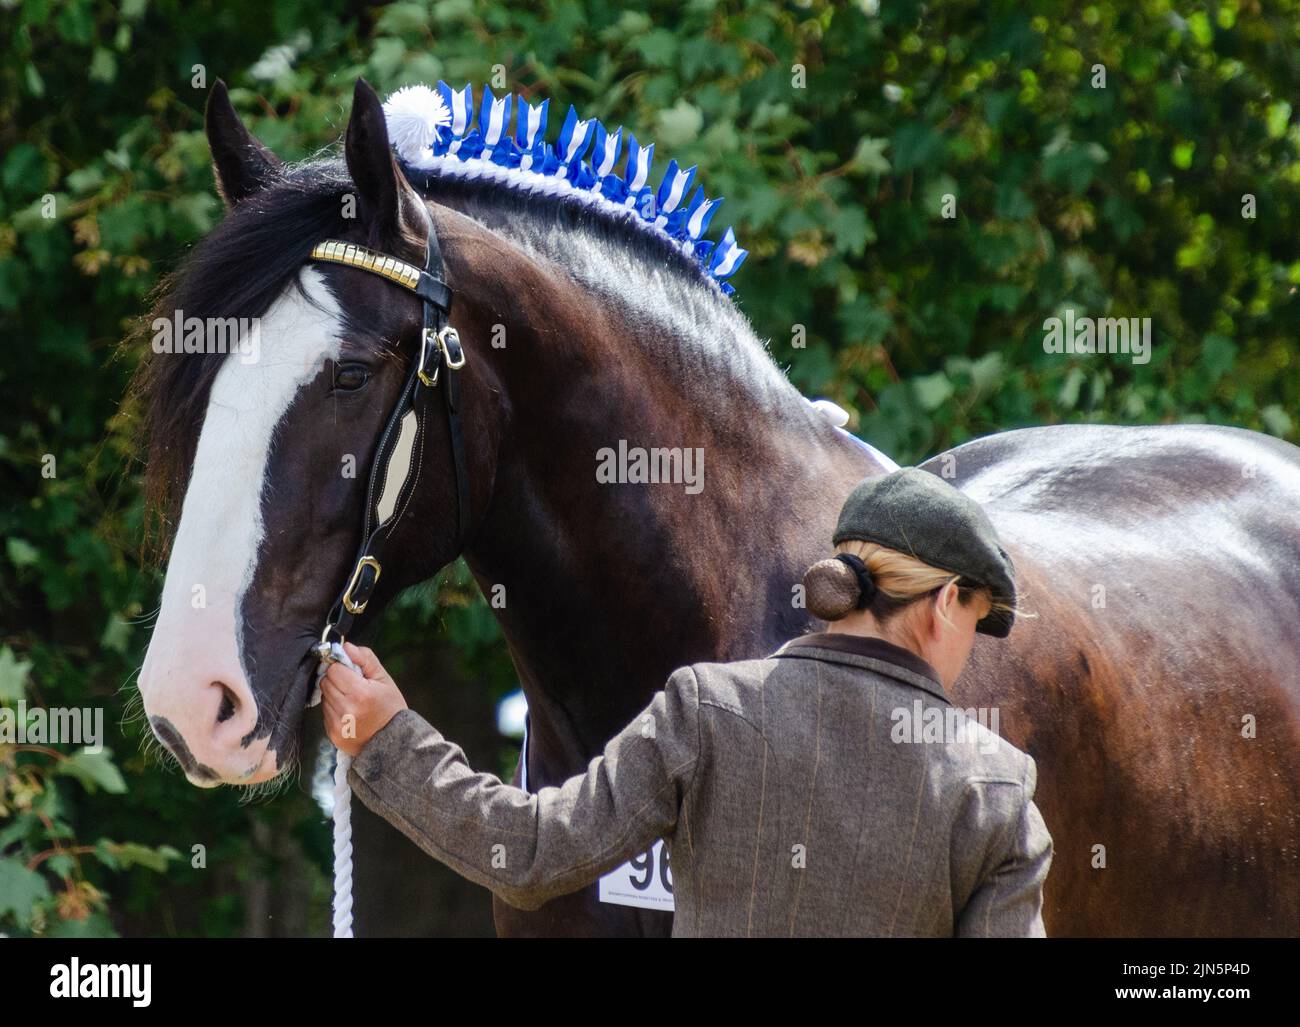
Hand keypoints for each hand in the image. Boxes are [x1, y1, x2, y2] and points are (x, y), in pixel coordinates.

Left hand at [319, 642, 407, 757]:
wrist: (393, 741)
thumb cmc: (390, 707)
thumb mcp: (384, 680)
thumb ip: (365, 659)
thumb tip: (345, 647)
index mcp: (361, 693)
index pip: (334, 669)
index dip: (342, 668)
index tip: (352, 673)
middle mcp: (347, 710)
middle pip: (326, 682)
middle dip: (337, 680)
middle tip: (354, 687)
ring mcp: (338, 724)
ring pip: (324, 697)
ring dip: (335, 695)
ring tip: (353, 702)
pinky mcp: (333, 734)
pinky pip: (325, 713)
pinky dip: (335, 710)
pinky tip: (350, 714)